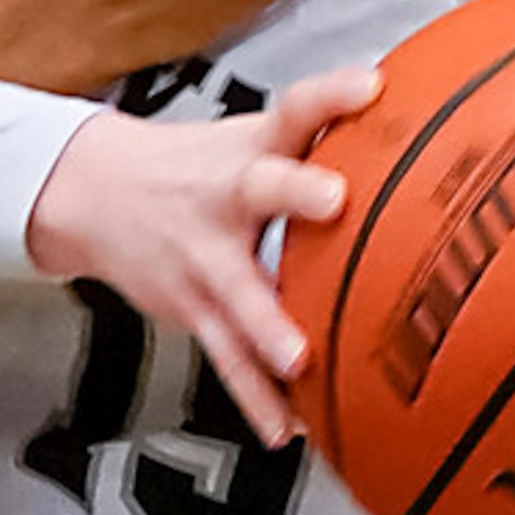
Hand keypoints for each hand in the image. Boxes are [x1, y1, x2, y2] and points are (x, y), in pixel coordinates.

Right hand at [24, 62, 380, 443]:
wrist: (91, 192)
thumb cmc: (193, 168)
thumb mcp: (249, 140)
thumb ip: (325, 142)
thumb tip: (424, 133)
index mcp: (252, 149)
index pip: (294, 108)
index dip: (330, 95)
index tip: (368, 87)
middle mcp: (226, 195)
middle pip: (260, 187)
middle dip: (297, 194)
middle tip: (333, 201)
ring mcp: (204, 255)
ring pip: (237, 290)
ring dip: (266, 325)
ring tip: (297, 359)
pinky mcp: (191, 305)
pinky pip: (227, 356)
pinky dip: (256, 397)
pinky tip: (285, 428)